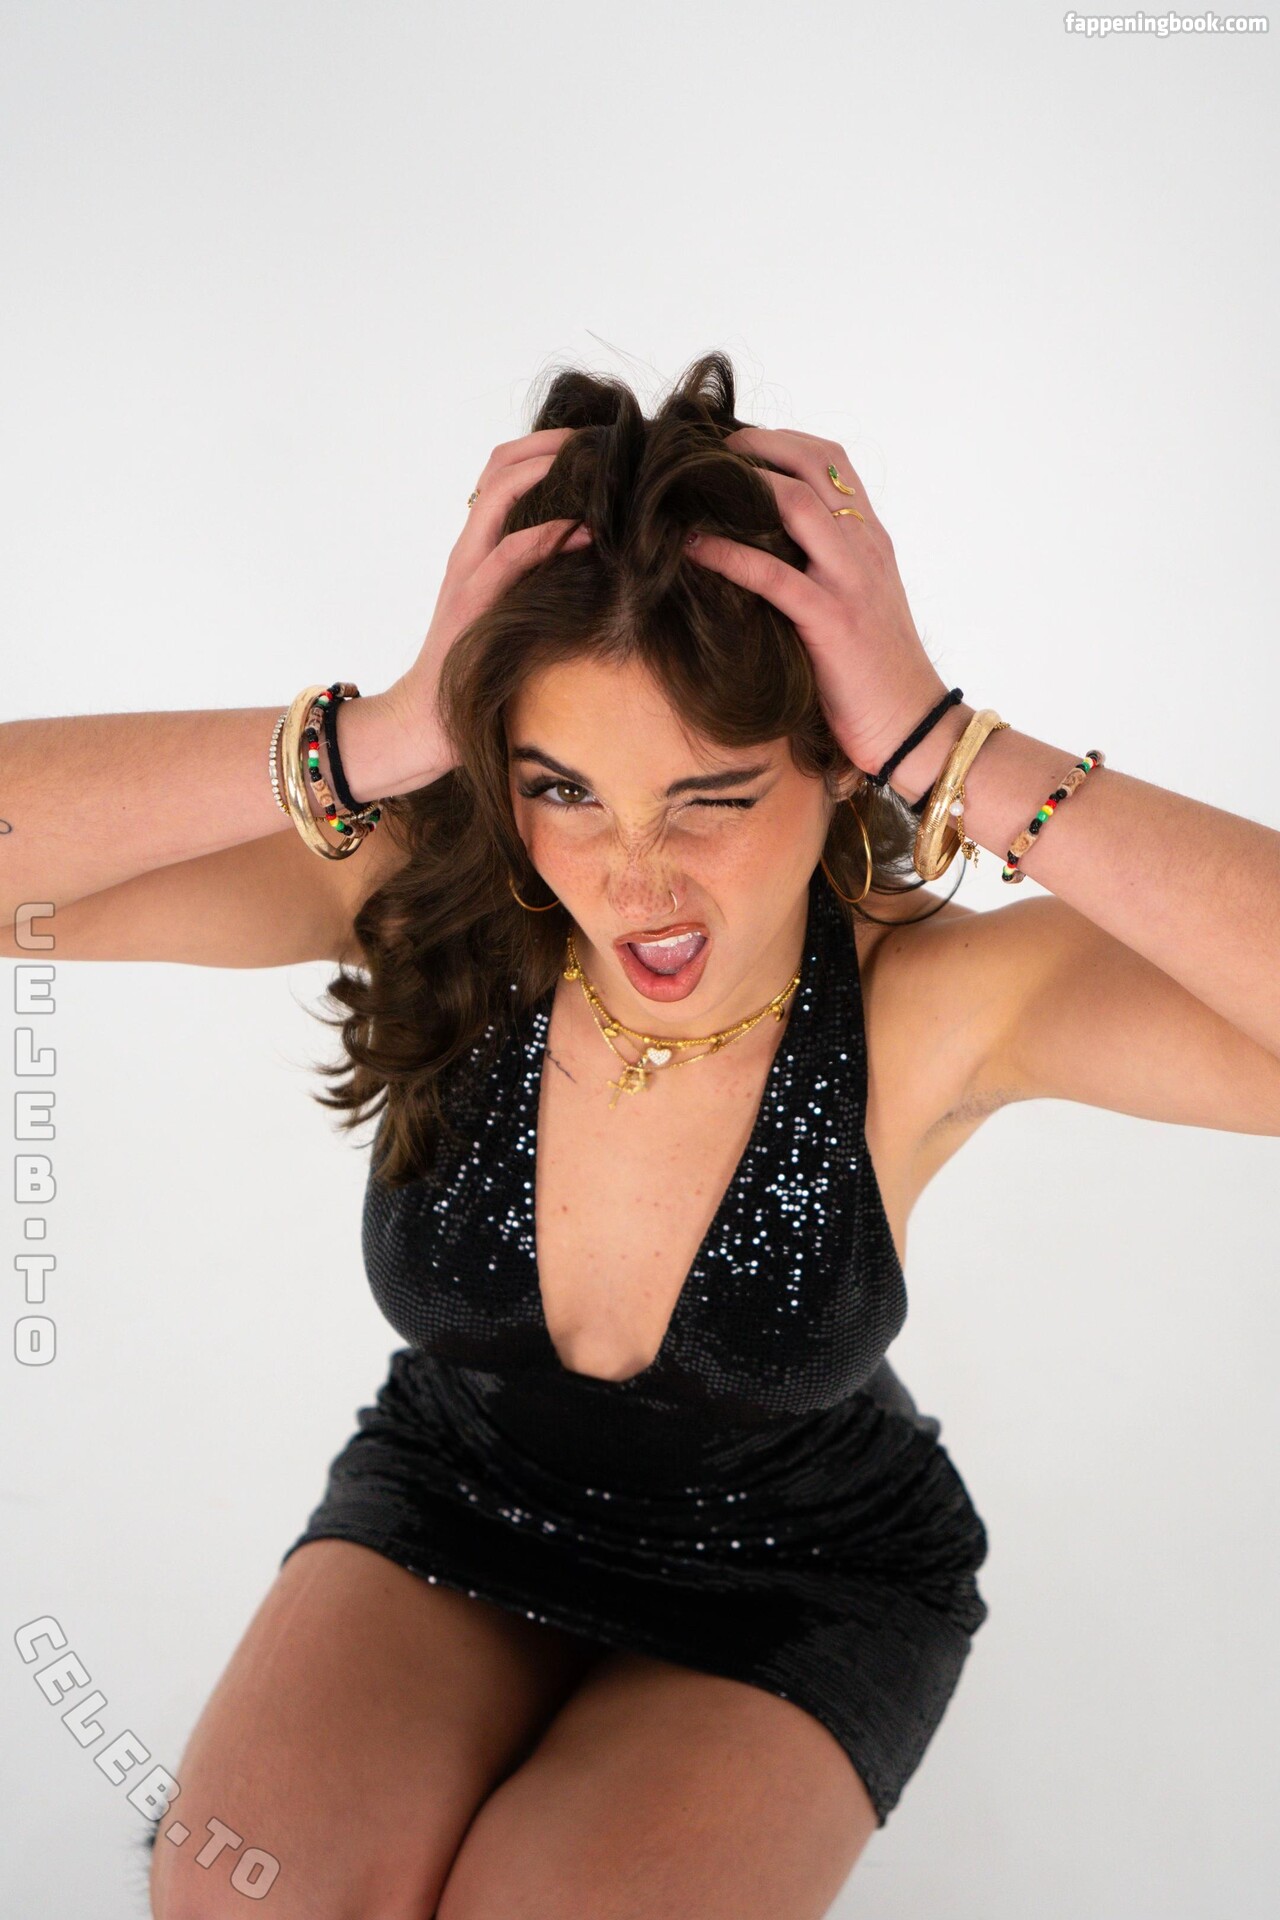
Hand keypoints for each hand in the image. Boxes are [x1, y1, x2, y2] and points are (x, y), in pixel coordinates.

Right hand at [384, 427, 590, 758]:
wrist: (425, 723)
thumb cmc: (476, 672)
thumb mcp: (509, 614)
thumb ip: (535, 581)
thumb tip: (593, 556)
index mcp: (476, 548)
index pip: (502, 473)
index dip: (544, 446)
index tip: (592, 441)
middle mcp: (467, 551)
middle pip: (498, 467)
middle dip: (550, 443)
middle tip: (600, 437)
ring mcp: (466, 574)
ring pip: (498, 496)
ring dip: (547, 471)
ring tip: (594, 463)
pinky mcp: (473, 605)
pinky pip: (508, 557)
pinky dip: (545, 536)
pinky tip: (582, 530)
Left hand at [684, 426, 947, 776]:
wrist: (913, 725)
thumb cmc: (877, 673)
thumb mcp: (859, 603)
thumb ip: (827, 567)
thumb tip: (764, 548)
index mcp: (871, 539)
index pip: (832, 460)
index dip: (780, 440)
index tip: (736, 445)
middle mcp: (864, 548)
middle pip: (813, 463)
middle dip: (755, 445)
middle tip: (708, 451)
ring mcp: (850, 582)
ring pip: (797, 504)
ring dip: (742, 485)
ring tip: (695, 485)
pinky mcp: (831, 622)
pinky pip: (774, 575)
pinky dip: (728, 555)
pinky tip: (692, 548)